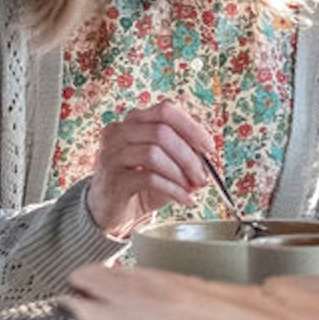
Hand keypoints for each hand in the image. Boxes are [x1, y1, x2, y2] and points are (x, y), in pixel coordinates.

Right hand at [84, 101, 217, 239]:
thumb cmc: (140, 181)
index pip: (165, 110)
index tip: (209, 147)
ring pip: (153, 153)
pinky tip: (184, 199)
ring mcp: (111, 154)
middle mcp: (118, 131)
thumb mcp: (165, 165)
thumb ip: (185, 157)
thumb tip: (208, 164)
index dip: (191, 127)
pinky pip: (148, 178)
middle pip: (161, 132)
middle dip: (189, 156)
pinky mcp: (112, 178)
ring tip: (193, 188)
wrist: (108, 209)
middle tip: (203, 177)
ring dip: (181, 173)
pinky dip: (173, 189)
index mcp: (133, 120)